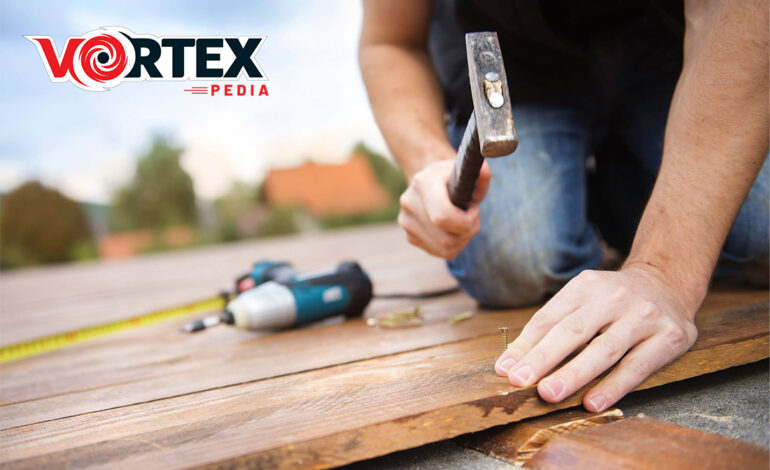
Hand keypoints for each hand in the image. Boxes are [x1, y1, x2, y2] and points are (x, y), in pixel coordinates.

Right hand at [398, 159, 490, 258]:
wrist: (429, 182)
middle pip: (447, 238)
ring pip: (445, 249)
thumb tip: (485, 171)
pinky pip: (440, 252)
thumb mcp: (468, 172)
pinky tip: (454, 230)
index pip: (443, 217)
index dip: (466, 221)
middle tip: (473, 217)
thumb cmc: (452, 178)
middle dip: (468, 231)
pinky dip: (454, 245)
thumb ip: (480, 174)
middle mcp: (410, 203)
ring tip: (464, 222)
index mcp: (423, 183)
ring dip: (463, 239)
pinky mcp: (410, 237)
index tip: (474, 209)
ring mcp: (407, 222)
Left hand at [494, 266, 698, 411]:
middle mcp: (614, 298)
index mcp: (586, 286)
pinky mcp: (668, 337)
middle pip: (573, 331)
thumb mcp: (580, 302)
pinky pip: (637, 366)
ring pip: (604, 350)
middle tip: (521, 381)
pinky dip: (613, 386)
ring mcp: (643, 316)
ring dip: (574, 374)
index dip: (526, 345)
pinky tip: (593, 402)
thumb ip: (547, 330)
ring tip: (550, 394)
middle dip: (544, 358)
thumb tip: (508, 366)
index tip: (506, 371)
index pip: (550, 318)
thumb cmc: (612, 302)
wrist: (667, 283)